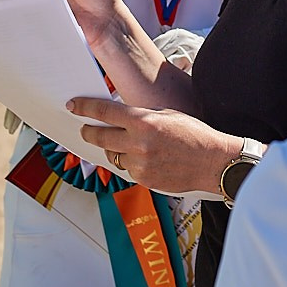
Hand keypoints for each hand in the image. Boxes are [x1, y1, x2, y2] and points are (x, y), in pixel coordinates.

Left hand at [68, 96, 243, 194]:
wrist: (213, 162)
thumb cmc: (194, 134)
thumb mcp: (166, 115)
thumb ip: (140, 117)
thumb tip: (118, 118)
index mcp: (144, 121)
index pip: (104, 112)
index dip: (85, 107)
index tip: (73, 105)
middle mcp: (138, 143)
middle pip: (100, 136)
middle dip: (88, 131)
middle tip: (84, 128)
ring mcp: (140, 164)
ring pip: (113, 155)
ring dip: (114, 149)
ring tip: (127, 144)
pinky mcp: (144, 180)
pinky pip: (128, 169)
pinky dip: (131, 163)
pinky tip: (145, 158)